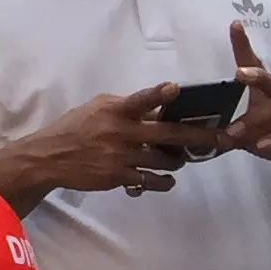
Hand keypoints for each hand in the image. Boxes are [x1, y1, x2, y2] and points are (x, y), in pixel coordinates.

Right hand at [26, 83, 221, 197]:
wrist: (49, 157)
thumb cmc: (75, 127)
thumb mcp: (96, 108)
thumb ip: (125, 107)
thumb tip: (157, 105)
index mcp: (114, 110)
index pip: (139, 100)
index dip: (158, 94)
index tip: (175, 88)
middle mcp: (121, 132)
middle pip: (167, 134)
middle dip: (198, 136)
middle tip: (222, 138)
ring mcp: (121, 156)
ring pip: (164, 160)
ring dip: (178, 160)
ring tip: (181, 159)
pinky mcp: (119, 176)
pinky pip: (151, 180)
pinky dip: (164, 181)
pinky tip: (167, 179)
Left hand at [220, 22, 270, 174]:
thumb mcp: (255, 135)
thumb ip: (232, 132)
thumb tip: (202, 134)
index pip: (257, 66)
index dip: (244, 47)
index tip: (234, 26)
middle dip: (256, 75)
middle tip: (239, 73)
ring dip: (254, 120)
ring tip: (232, 134)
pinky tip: (261, 145)